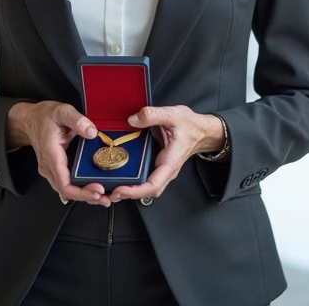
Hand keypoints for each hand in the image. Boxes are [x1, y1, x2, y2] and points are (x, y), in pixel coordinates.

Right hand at [7, 101, 111, 206]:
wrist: (31, 118)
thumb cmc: (44, 116)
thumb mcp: (62, 111)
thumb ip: (77, 120)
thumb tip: (92, 132)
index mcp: (51, 155)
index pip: (64, 184)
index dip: (81, 192)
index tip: (98, 191)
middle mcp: (49, 167)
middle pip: (68, 191)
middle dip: (88, 197)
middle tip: (107, 197)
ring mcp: (52, 169)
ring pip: (68, 189)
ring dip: (86, 195)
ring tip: (105, 196)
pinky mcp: (56, 168)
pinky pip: (68, 183)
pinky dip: (81, 188)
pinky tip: (95, 188)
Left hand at [107, 105, 223, 202]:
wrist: (200, 130)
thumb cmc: (190, 126)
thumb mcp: (173, 114)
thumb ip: (153, 115)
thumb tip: (133, 120)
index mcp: (170, 162)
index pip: (153, 185)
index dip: (136, 191)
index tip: (121, 189)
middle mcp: (165, 169)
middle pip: (146, 191)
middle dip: (127, 194)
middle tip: (108, 191)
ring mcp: (160, 169)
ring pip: (144, 187)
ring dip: (128, 190)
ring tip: (109, 188)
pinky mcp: (156, 164)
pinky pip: (144, 178)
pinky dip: (131, 181)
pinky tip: (118, 176)